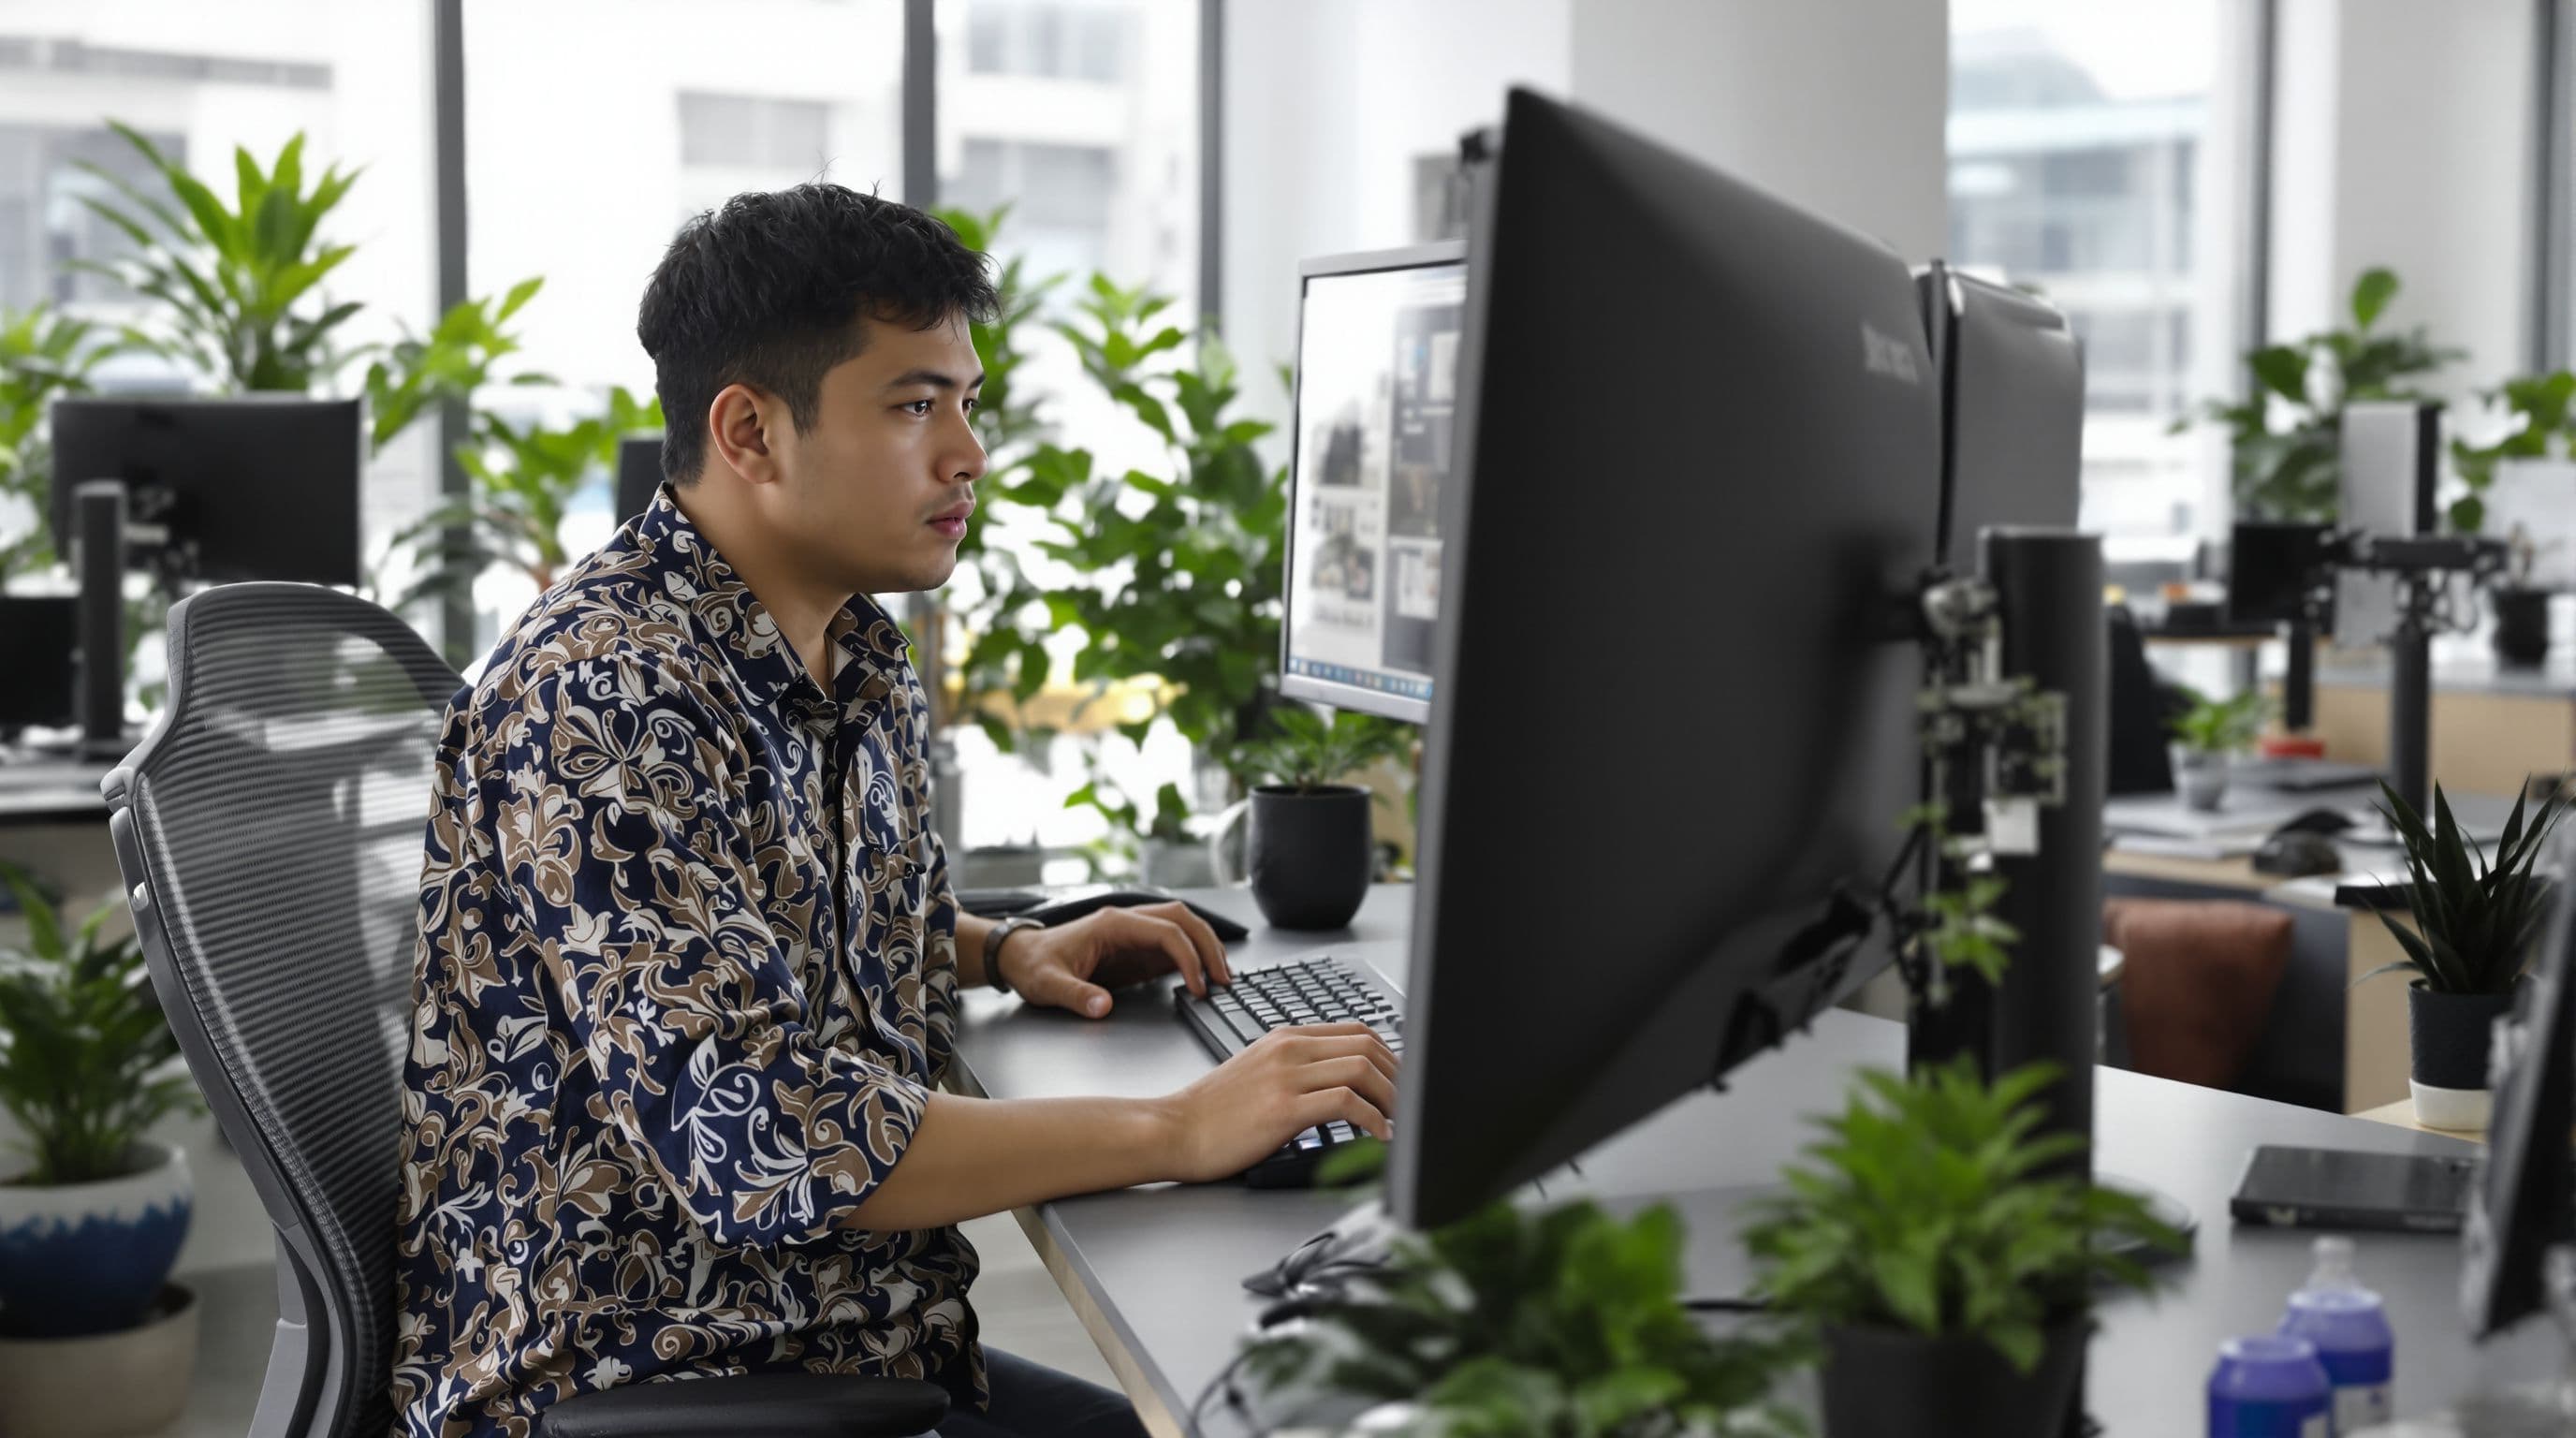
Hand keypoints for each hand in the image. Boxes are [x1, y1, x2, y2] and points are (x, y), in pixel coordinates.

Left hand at [998, 901, 1234, 1016]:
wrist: (1020, 956)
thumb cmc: (1034, 964)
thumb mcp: (1049, 984)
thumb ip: (1076, 995)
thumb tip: (1104, 1007)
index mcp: (1113, 924)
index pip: (1165, 931)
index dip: (1188, 957)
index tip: (1198, 986)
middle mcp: (1127, 922)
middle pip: (1183, 919)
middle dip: (1209, 945)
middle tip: (1225, 978)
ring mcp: (1133, 934)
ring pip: (1182, 927)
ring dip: (1205, 947)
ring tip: (1222, 978)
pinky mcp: (1134, 949)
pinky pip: (1172, 946)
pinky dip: (1192, 958)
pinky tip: (1203, 978)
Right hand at [1155, 1023, 1398, 1182]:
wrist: (1173, 1130)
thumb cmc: (1212, 1112)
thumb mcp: (1257, 1073)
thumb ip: (1296, 1068)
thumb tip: (1339, 1084)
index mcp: (1285, 1038)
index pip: (1355, 1031)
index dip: (1390, 1054)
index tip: (1403, 1080)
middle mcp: (1289, 1049)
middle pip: (1367, 1045)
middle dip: (1400, 1074)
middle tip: (1413, 1101)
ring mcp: (1286, 1076)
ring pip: (1362, 1068)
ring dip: (1393, 1096)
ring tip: (1403, 1119)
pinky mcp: (1284, 1108)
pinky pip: (1346, 1103)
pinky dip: (1374, 1119)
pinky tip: (1380, 1135)